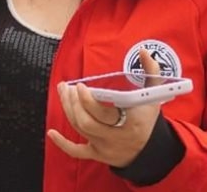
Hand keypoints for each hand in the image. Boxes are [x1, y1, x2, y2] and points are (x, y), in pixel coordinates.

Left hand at [47, 49, 162, 167]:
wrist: (150, 150)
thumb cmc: (148, 118)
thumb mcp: (154, 96)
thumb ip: (151, 72)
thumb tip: (143, 51)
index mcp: (131, 122)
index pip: (104, 114)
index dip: (88, 101)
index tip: (80, 86)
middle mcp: (116, 136)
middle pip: (87, 122)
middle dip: (74, 104)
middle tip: (68, 88)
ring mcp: (105, 147)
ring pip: (80, 129)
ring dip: (68, 110)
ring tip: (64, 93)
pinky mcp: (97, 154)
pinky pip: (77, 152)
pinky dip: (62, 144)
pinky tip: (52, 132)